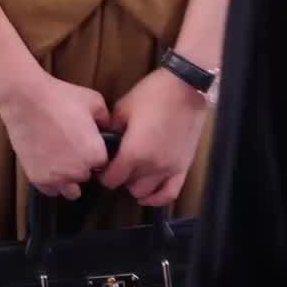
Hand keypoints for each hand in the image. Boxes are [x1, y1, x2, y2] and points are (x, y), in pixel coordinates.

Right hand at [0, 75, 110, 200]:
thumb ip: (107, 119)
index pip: (104, 164)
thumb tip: (108, 129)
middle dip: (82, 165)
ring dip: (69, 179)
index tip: (87, 143)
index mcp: (96, 155)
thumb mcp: (94, 100)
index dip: (96, 153)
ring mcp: (57, 178)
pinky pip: (51, 190)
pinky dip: (51, 182)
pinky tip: (48, 164)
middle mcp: (79, 172)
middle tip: (71, 146)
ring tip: (61, 159)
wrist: (25, 99)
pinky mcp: (37, 178)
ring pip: (71, 190)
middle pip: (87, 176)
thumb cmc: (60, 97)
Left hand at [98, 68, 206, 205]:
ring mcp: (170, 169)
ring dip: (136, 186)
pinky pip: (170, 194)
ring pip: (147, 193)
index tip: (101, 165)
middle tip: (117, 164)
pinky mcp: (184, 168)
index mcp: (134, 152)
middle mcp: (152, 167)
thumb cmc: (152, 95)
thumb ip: (111, 129)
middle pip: (128, 186)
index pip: (112, 178)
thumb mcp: (123, 108)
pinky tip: (148, 195)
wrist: (185, 88)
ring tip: (133, 173)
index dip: (103, 174)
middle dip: (119, 177)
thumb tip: (104, 141)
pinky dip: (157, 198)